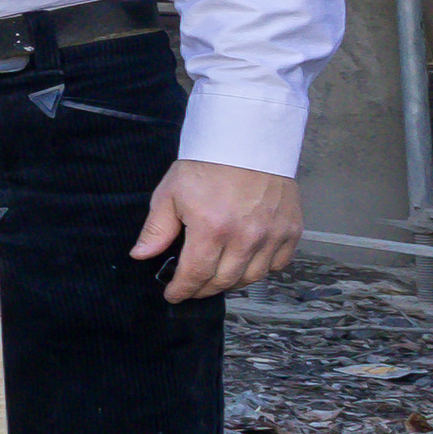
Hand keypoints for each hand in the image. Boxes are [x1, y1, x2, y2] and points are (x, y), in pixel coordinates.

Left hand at [132, 159, 302, 302]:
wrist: (247, 139)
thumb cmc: (207, 164)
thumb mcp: (170, 192)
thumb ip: (157, 228)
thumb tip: (141, 255)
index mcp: (211, 229)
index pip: (195, 275)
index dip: (182, 290)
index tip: (173, 295)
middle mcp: (245, 237)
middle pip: (223, 281)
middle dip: (203, 289)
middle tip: (192, 287)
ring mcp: (271, 235)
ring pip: (252, 278)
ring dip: (231, 283)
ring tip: (216, 277)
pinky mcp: (291, 230)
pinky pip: (277, 264)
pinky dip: (262, 269)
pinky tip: (247, 262)